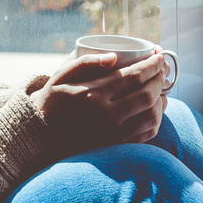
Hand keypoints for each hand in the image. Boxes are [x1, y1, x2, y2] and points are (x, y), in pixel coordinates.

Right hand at [30, 52, 167, 157]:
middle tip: (162, 68)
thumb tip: (114, 57)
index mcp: (92, 94)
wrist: (40, 135)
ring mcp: (112, 134)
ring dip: (162, 99)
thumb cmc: (51, 101)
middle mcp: (105, 116)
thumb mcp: (60, 76)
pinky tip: (155, 108)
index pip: (134, 76)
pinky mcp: (115, 146)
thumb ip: (85, 63)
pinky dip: (156, 119)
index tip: (159, 55)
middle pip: (147, 94)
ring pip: (151, 115)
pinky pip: (146, 134)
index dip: (152, 65)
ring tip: (162, 88)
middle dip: (160, 78)